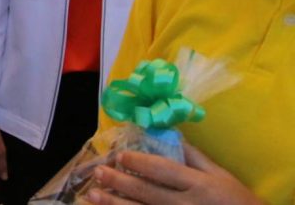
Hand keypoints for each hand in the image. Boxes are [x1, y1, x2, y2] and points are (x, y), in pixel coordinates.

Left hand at [88, 144, 262, 204]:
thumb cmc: (235, 199)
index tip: (119, 156)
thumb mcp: (218, 174)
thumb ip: (192, 155)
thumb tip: (165, 132)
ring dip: (114, 204)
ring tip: (93, 194)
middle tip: (98, 172)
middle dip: (119, 181)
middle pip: (147, 192)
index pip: (163, 170)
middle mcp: (186, 204)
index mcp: (198, 184)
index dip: (139, 162)